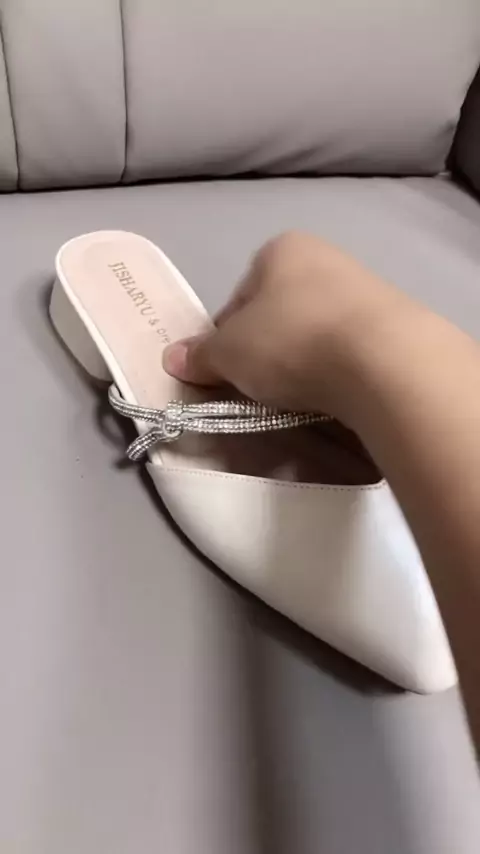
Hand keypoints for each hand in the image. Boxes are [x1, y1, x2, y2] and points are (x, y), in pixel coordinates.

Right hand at [163, 231, 419, 426]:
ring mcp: (366, 289)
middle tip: (262, 387)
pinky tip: (336, 393)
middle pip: (279, 313)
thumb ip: (201, 355)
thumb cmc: (290, 339)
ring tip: (301, 395)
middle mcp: (326, 258)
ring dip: (304, 361)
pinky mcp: (395, 324)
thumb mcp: (229, 352)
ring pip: (316, 332)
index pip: (238, 298)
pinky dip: (338, 370)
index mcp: (281, 249)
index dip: (226, 339)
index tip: (228, 372)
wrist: (383, 359)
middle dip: (267, 349)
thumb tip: (172, 358)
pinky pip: (350, 349)